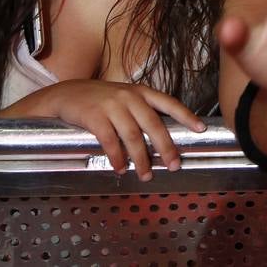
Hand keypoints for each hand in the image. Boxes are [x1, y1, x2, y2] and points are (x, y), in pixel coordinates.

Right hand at [0, 80, 204, 180]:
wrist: (65, 94)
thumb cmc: (100, 100)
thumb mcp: (124, 97)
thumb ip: (142, 111)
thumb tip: (161, 137)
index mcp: (141, 92)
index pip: (169, 103)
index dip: (186, 116)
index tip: (201, 129)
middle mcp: (129, 97)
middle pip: (154, 124)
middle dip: (166, 147)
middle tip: (174, 165)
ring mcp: (112, 105)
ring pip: (133, 136)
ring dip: (141, 159)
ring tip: (145, 175)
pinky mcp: (94, 116)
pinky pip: (110, 140)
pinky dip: (117, 157)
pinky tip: (120, 168)